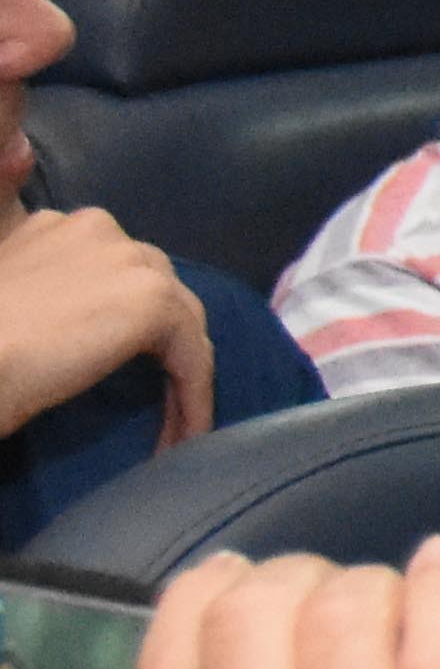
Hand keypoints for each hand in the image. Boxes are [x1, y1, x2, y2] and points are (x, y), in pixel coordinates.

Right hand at [0, 200, 213, 446]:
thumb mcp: (10, 304)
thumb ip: (46, 293)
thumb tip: (80, 325)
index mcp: (56, 227)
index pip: (113, 273)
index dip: (119, 322)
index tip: (114, 369)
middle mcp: (98, 228)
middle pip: (156, 293)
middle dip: (160, 348)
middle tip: (155, 405)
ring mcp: (130, 261)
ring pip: (181, 325)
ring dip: (181, 379)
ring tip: (171, 432)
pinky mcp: (152, 302)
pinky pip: (193, 358)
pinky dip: (192, 401)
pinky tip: (180, 442)